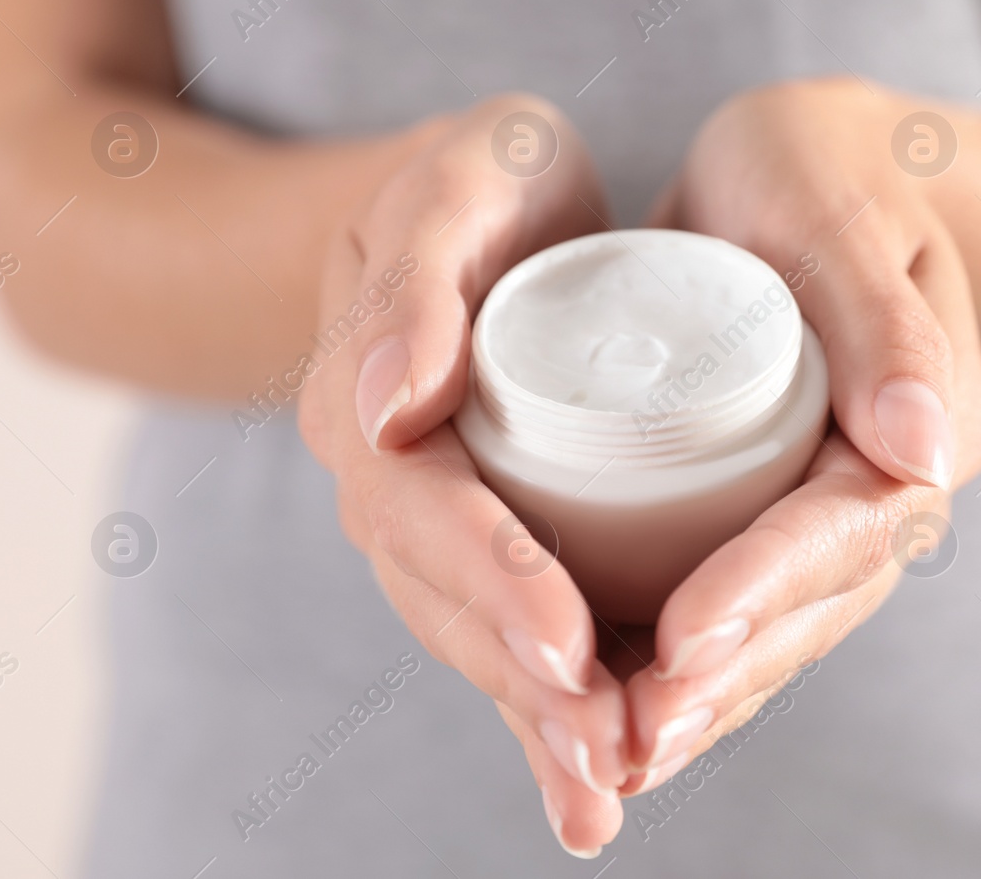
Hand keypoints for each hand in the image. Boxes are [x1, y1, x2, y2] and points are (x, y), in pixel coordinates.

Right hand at [297, 96, 625, 855]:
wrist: (477, 208)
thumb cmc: (478, 184)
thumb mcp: (454, 189)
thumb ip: (416, 277)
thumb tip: (384, 401)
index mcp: (368, 407)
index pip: (423, 512)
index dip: (494, 576)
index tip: (568, 640)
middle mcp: (390, 487)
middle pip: (450, 603)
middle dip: (530, 682)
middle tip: (612, 750)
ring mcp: (435, 526)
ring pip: (479, 639)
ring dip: (542, 721)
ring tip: (609, 790)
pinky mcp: (489, 544)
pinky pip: (508, 637)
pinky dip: (543, 718)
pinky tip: (591, 795)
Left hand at [626, 77, 980, 788]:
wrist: (808, 168)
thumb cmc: (822, 167)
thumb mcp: (841, 215)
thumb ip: (883, 321)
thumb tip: (926, 453)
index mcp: (927, 420)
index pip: (848, 526)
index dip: (766, 587)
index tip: (682, 640)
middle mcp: (893, 481)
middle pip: (816, 602)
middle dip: (728, 673)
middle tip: (635, 736)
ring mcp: (840, 504)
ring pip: (782, 623)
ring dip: (707, 697)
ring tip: (620, 755)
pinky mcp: (781, 506)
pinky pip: (744, 599)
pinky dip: (690, 662)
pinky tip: (623, 712)